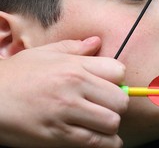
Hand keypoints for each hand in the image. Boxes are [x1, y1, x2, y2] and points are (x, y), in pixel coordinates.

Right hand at [0, 37, 128, 147]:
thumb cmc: (18, 74)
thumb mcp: (45, 53)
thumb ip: (74, 47)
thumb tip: (97, 42)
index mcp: (74, 67)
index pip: (118, 71)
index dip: (118, 80)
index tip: (111, 85)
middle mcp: (74, 88)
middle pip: (120, 100)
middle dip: (118, 104)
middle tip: (108, 105)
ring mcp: (66, 114)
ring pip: (112, 123)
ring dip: (111, 125)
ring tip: (102, 122)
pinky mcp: (58, 137)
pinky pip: (95, 143)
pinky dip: (105, 143)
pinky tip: (99, 138)